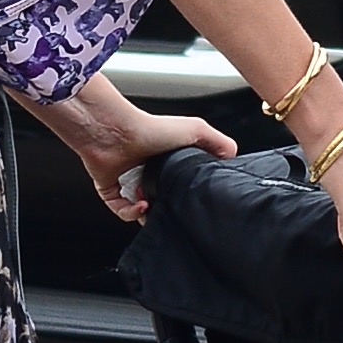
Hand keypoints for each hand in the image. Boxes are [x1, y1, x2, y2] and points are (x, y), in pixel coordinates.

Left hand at [53, 85, 236, 221]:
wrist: (114, 132)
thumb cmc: (149, 128)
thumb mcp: (196, 130)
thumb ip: (219, 143)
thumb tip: (233, 158)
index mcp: (166, 159)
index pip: (179, 183)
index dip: (186, 195)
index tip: (192, 200)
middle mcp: (146, 170)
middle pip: (161, 199)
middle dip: (167, 209)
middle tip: (173, 211)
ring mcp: (127, 180)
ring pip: (141, 210)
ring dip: (149, 214)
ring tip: (155, 208)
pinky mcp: (109, 188)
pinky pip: (120, 210)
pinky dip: (130, 213)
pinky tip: (141, 207)